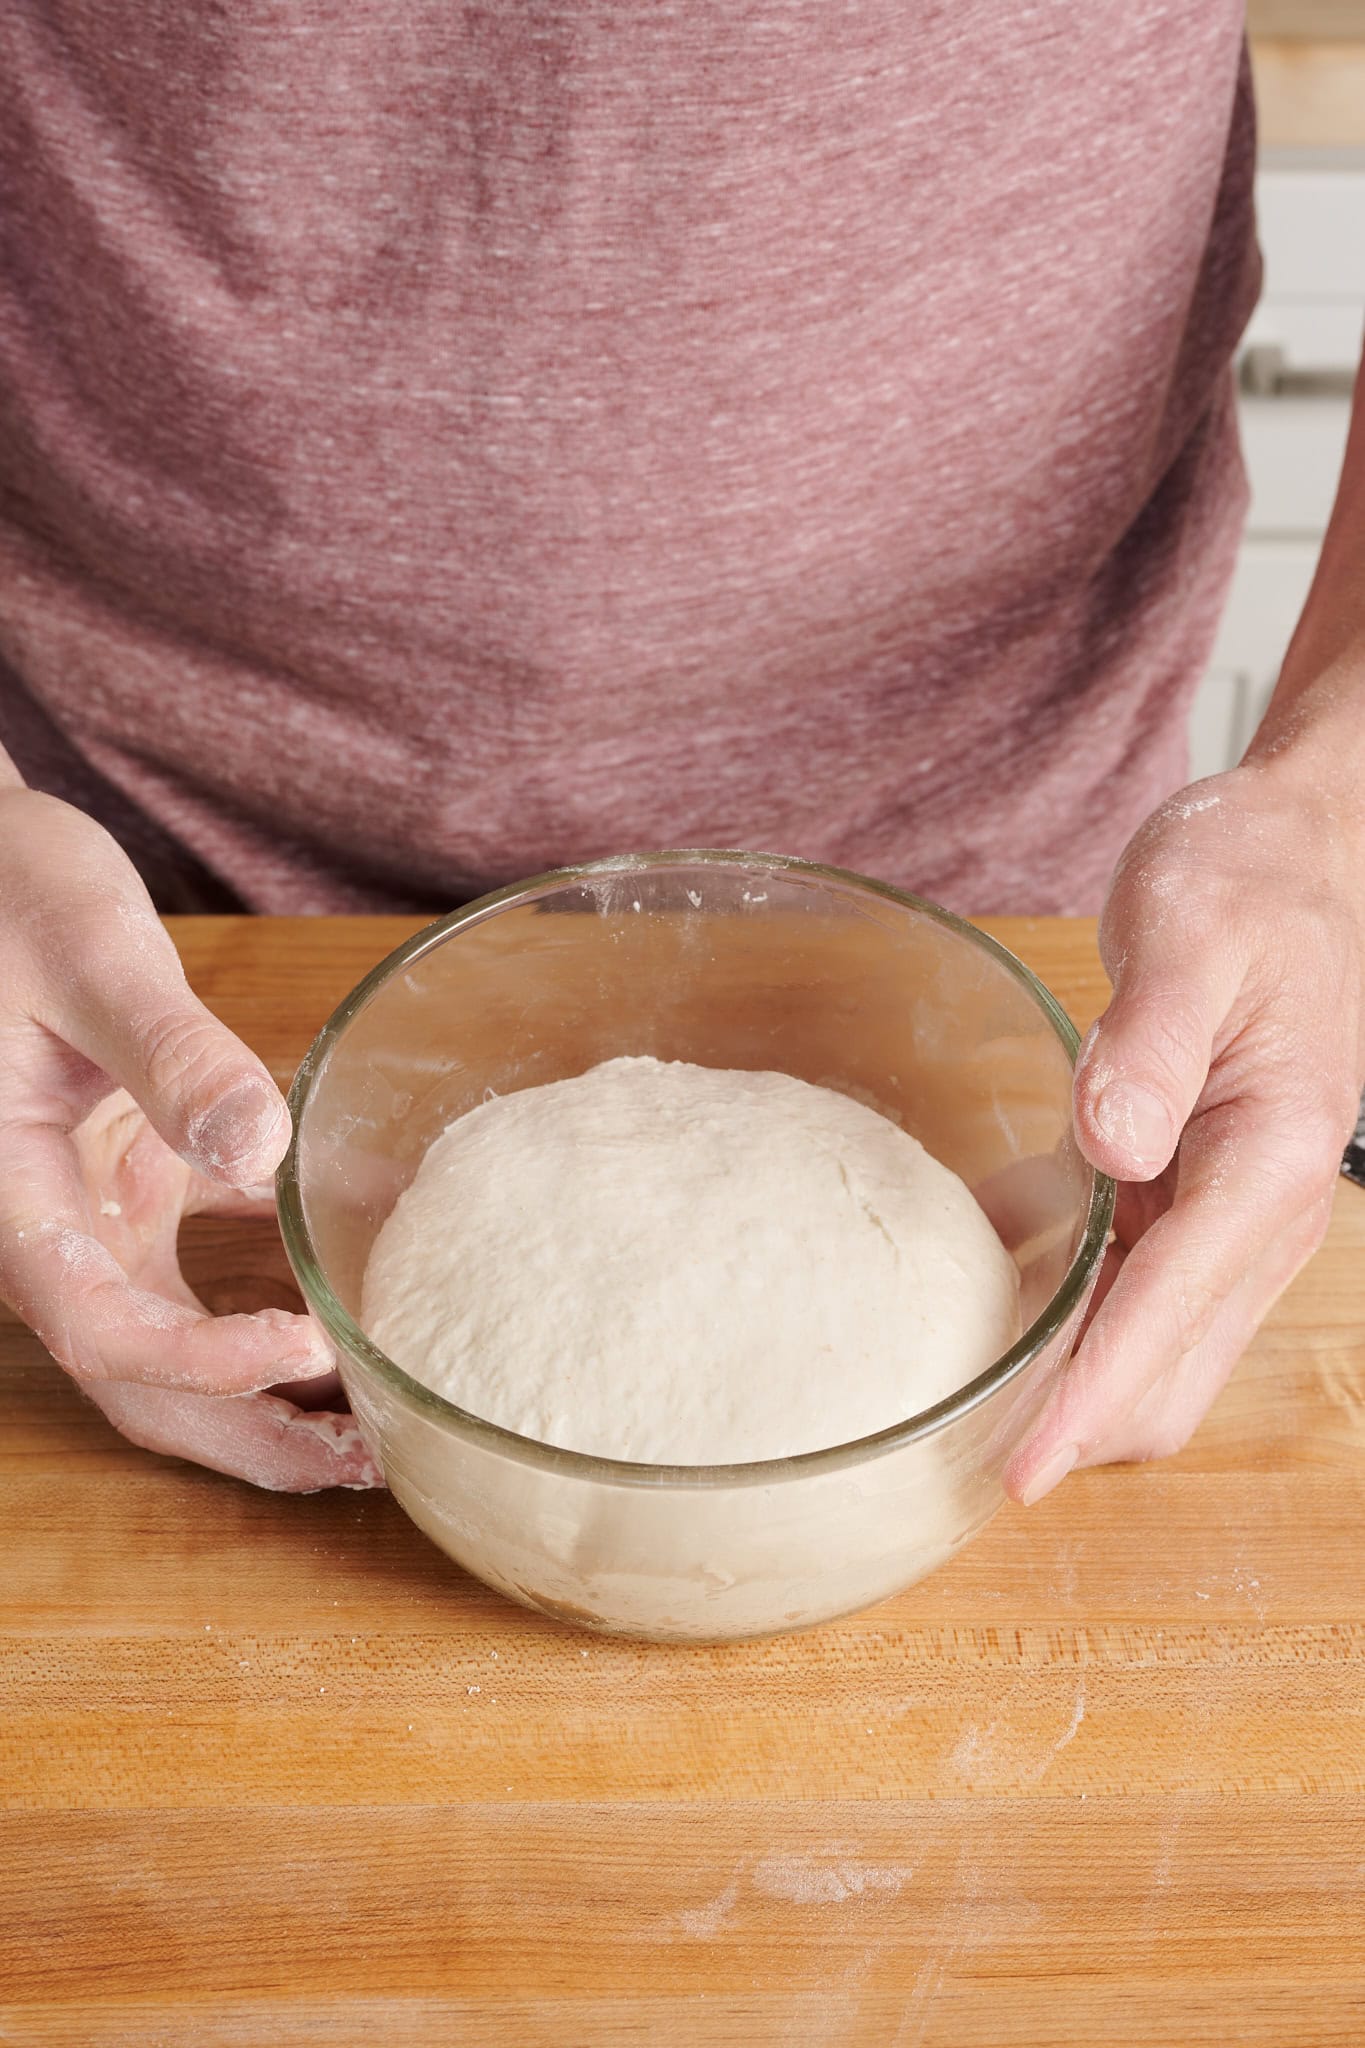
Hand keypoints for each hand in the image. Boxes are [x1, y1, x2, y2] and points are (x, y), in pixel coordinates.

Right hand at [0, 785, 378, 1490]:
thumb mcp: (91, 954)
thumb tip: (259, 1148)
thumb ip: (171, 1052)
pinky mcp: (134, 1174)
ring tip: (368, 1422)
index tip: (306, 1349)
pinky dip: (271, 1291)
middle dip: (244, 1433)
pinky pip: (200, 1267)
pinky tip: (354, 1291)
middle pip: (137, 1377)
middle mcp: (49, 1222)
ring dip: (261, 1389)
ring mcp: (90, 1206)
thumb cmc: (12, 889)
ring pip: (167, 1339)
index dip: (201, 1365)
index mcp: (12, 1193)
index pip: (101, 1327)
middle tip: (364, 1465)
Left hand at [1006, 755, 1364, 1502]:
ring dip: (1073, 1385)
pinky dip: (1071, 1313)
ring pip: (1154, 1351)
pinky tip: (998, 1279)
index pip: (1166, 1310)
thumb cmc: (1247, 883)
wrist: (1294, 861)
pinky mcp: (1198, 1198)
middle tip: (961, 1450)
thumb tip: (1110, 1146)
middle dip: (1080, 1428)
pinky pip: (1134, 1291)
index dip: (1089, 1399)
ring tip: (969, 1397)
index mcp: (1267, 1158)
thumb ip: (1153, 1045)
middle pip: (1169, 1373)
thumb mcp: (1194, 935)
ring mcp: (1232, 1215)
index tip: (1021, 1471)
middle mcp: (1261, 1210)